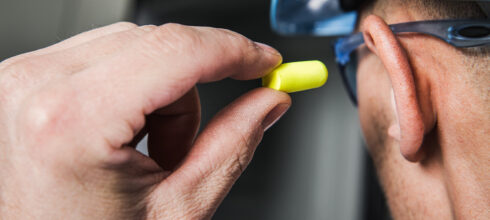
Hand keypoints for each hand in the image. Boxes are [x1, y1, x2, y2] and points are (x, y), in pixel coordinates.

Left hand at [0, 22, 290, 218]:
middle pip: (158, 46)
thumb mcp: (178, 209)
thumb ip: (233, 145)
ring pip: (134, 48)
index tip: (263, 61)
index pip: (177, 51)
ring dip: (161, 96)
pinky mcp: (27, 80)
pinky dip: (132, 91)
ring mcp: (24, 79)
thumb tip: (268, 101)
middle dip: (192, 93)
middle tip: (185, 149)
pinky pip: (105, 57)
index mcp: (72, 121)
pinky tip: (123, 138)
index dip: (235, 50)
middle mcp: (36, 87)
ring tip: (147, 155)